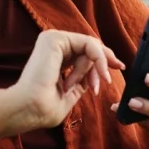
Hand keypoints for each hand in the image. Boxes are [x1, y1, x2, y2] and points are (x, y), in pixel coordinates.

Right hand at [3, 30, 124, 132]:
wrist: (29, 109)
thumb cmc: (43, 109)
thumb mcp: (70, 94)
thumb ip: (81, 82)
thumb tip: (95, 74)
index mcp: (54, 57)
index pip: (84, 52)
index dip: (102, 59)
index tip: (118, 68)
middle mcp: (53, 46)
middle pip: (90, 46)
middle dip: (105, 60)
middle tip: (117, 70)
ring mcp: (53, 40)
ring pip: (91, 46)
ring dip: (96, 68)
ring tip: (92, 87)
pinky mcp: (55, 39)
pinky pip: (88, 44)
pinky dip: (96, 61)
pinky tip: (94, 78)